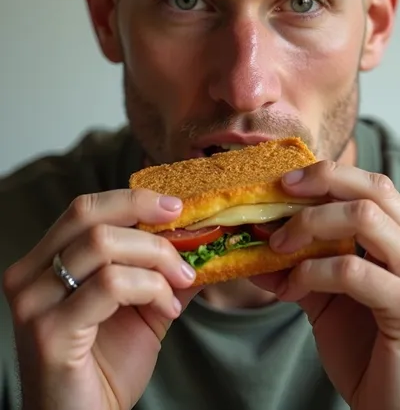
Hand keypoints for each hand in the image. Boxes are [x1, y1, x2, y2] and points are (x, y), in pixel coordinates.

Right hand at [2, 189, 199, 409]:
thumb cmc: (105, 369)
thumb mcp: (140, 307)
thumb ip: (161, 271)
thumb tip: (199, 238)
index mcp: (44, 263)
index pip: (85, 209)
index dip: (131, 199)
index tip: (174, 206)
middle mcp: (30, 276)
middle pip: (90, 217)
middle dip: (146, 220)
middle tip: (187, 237)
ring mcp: (34, 303)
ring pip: (103, 245)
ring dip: (156, 259)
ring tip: (180, 285)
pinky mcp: (50, 331)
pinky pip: (110, 285)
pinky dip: (151, 288)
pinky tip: (168, 310)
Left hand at [252, 162, 399, 409]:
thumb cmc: (367, 353)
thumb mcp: (331, 298)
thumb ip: (304, 264)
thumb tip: (258, 238)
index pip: (376, 186)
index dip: (331, 174)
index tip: (288, 180)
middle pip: (374, 190)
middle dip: (320, 184)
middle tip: (278, 197)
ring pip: (363, 219)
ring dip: (309, 225)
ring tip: (277, 246)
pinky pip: (351, 269)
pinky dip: (311, 270)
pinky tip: (291, 287)